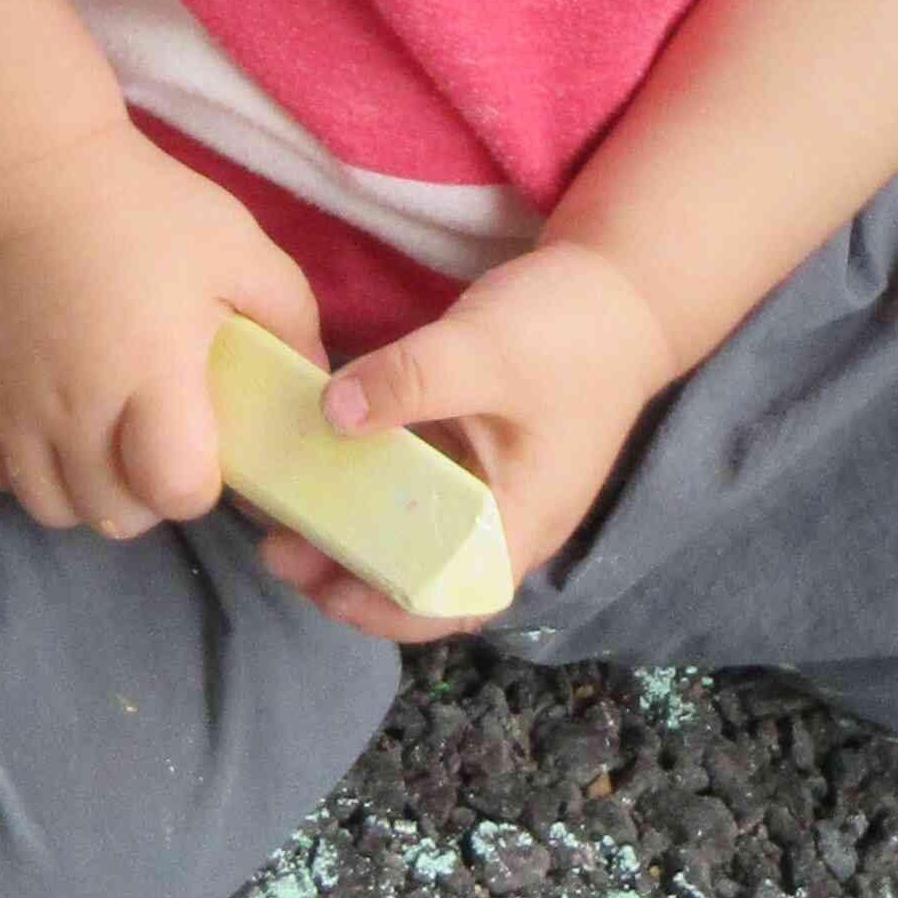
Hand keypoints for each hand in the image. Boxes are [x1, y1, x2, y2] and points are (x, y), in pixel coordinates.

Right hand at [0, 121, 320, 543]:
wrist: (31, 173)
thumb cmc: (145, 209)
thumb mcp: (240, 248)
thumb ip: (292, 318)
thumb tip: (315, 382)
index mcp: (152, 375)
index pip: (176, 491)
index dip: (200, 486)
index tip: (208, 449)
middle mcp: (79, 408)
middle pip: (115, 515)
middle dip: (150, 498)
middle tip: (164, 449)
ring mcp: (17, 409)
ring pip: (53, 509)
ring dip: (91, 496)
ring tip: (111, 450)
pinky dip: (32, 474)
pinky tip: (58, 436)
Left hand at [258, 237, 681, 643]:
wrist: (621, 287)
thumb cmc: (570, 330)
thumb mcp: (486, 349)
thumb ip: (411, 380)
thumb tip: (330, 413)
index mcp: (522, 519)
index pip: (452, 598)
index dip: (384, 609)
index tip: (318, 585)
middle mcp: (504, 518)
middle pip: (420, 574)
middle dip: (347, 571)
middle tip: (275, 547)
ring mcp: (487, 484)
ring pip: (410, 532)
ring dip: (349, 529)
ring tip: (281, 511)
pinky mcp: (471, 450)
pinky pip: (411, 486)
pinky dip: (365, 483)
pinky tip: (321, 458)